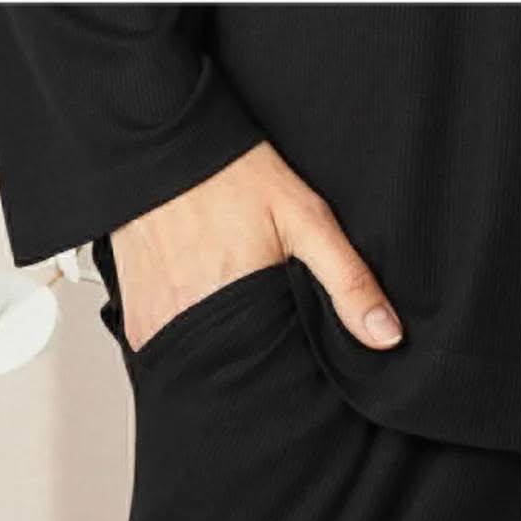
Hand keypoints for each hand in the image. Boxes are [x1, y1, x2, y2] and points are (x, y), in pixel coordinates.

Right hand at [110, 142, 401, 350]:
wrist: (161, 143)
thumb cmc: (231, 176)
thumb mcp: (305, 219)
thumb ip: (348, 280)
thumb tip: (386, 335)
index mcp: (234, 311)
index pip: (270, 377)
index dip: (289, 371)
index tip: (295, 350)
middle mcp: (186, 325)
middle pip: (233, 374)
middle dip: (254, 363)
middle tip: (262, 323)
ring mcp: (154, 325)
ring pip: (198, 365)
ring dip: (221, 350)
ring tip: (231, 309)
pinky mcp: (134, 317)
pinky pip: (166, 348)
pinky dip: (189, 338)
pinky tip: (202, 305)